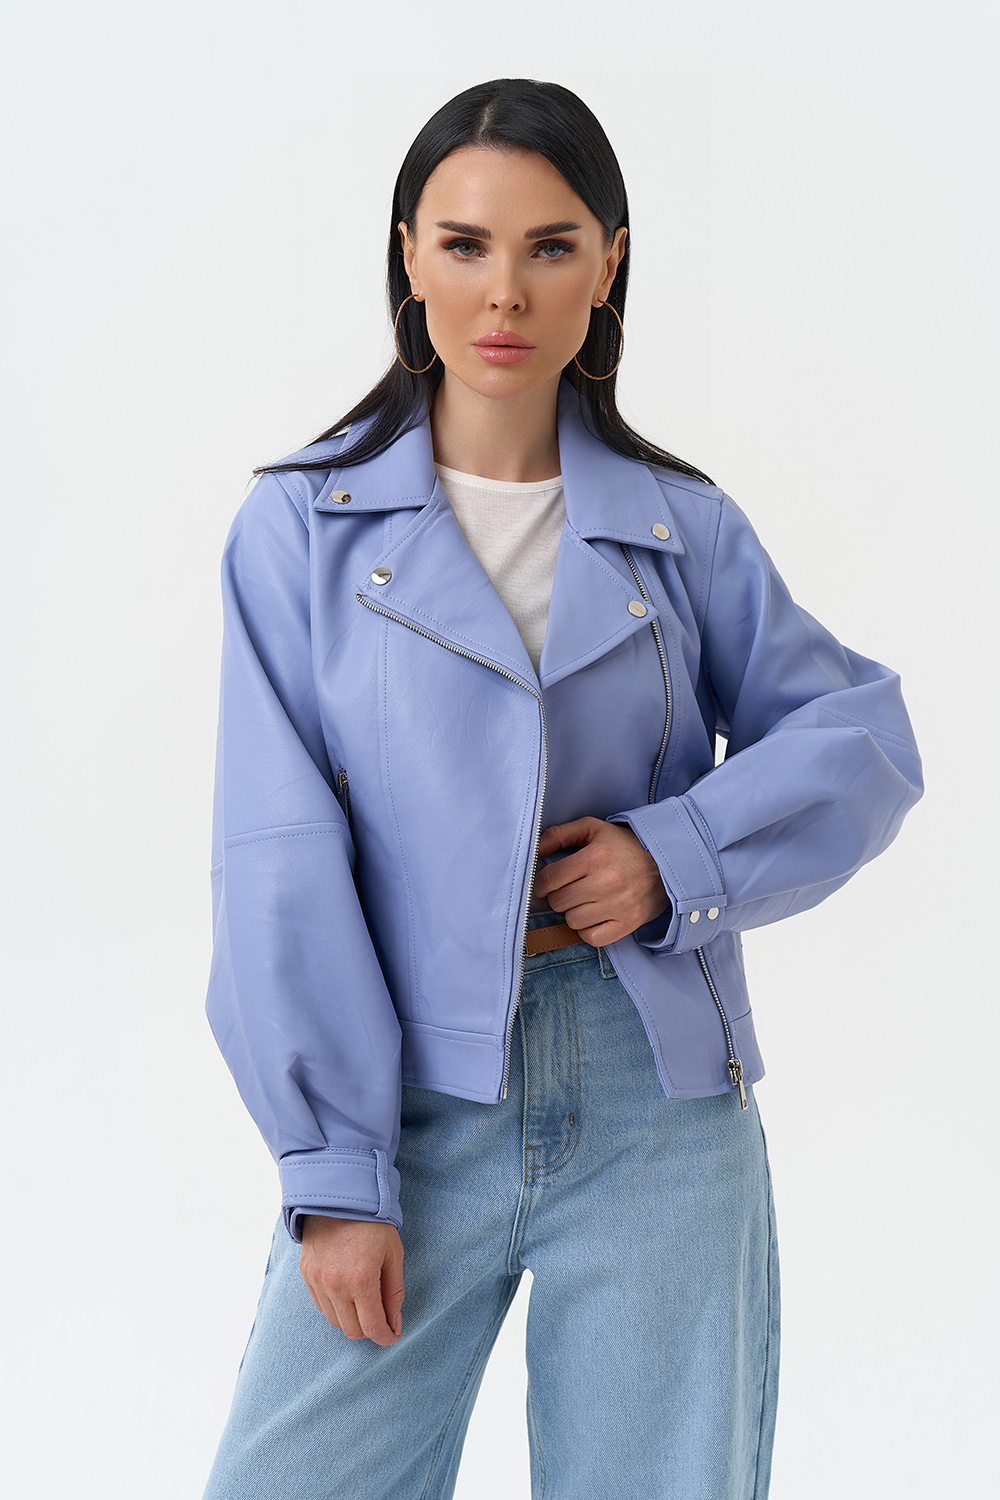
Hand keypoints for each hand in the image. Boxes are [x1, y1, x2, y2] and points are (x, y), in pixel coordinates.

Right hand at [300, 1215, 404, 1345]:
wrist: (340, 1195)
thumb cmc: (372, 1222)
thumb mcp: (393, 1254)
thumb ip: (394, 1291)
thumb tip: (394, 1320)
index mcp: (361, 1280)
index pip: (372, 1327)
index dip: (386, 1337)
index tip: (393, 1334)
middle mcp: (335, 1285)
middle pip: (352, 1330)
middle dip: (370, 1329)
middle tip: (381, 1317)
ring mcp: (317, 1280)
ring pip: (334, 1321)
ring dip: (351, 1319)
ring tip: (364, 1302)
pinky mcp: (306, 1274)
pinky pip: (320, 1305)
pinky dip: (335, 1307)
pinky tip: (346, 1292)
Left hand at [532, 817, 670, 944]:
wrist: (666, 865)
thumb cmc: (624, 847)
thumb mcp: (593, 829)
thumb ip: (560, 834)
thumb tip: (536, 850)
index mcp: (595, 857)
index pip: (550, 879)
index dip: (542, 883)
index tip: (546, 883)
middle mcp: (606, 882)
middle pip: (559, 902)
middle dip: (559, 896)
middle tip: (570, 889)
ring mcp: (618, 905)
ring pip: (572, 921)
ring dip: (573, 913)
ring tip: (585, 901)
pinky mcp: (627, 923)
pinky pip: (592, 938)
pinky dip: (588, 931)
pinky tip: (594, 917)